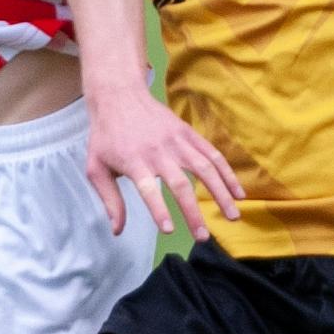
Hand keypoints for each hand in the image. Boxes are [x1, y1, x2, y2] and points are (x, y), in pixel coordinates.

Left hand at [85, 81, 244, 241]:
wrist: (119, 95)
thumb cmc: (105, 137)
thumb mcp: (95, 168)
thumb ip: (109, 200)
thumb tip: (117, 230)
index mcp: (134, 162)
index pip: (148, 189)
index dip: (159, 210)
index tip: (169, 230)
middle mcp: (158, 152)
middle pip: (180, 185)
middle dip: (193, 213)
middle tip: (202, 238)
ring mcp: (177, 142)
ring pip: (204, 169)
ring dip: (220, 194)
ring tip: (233, 217)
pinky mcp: (189, 134)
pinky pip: (212, 154)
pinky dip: (227, 173)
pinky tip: (238, 192)